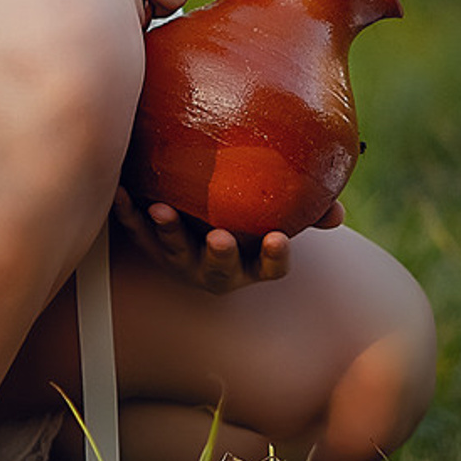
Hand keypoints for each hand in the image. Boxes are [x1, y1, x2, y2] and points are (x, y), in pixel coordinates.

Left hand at [114, 191, 340, 291]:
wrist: (203, 214)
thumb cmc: (252, 210)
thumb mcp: (280, 213)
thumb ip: (310, 208)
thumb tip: (337, 211)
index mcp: (253, 262)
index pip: (272, 267)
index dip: (275, 257)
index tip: (279, 237)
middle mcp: (216, 268)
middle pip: (219, 268)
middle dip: (219, 254)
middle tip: (219, 237)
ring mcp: (182, 258)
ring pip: (174, 253)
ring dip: (168, 233)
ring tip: (161, 210)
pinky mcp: (151, 244)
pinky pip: (137, 232)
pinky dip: (128, 214)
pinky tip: (122, 191)